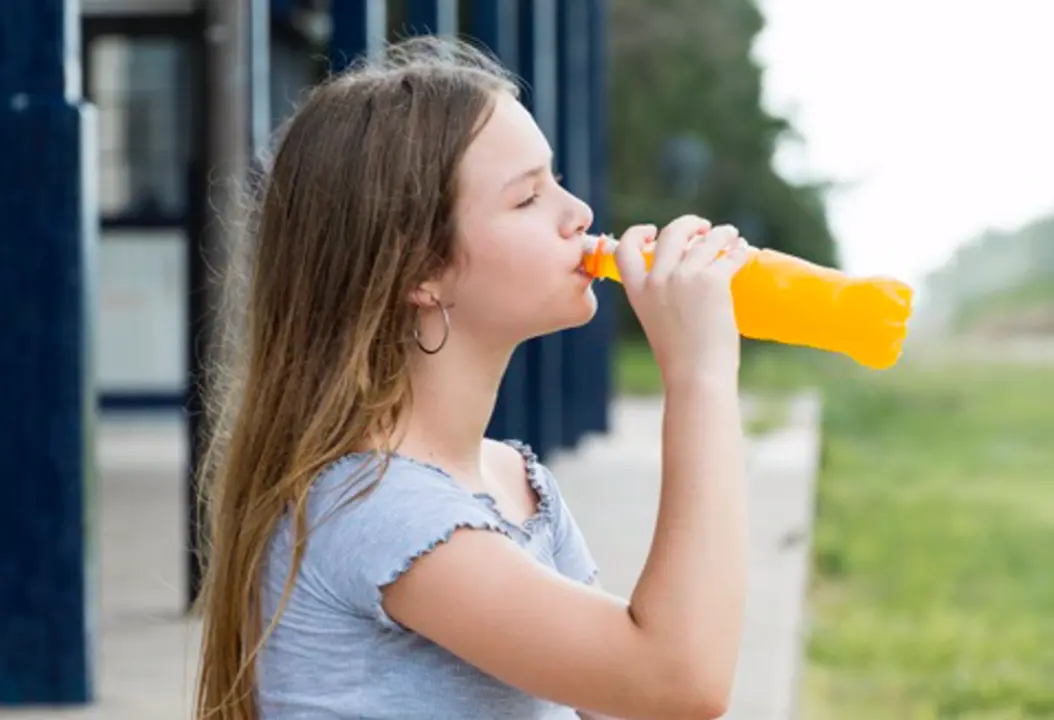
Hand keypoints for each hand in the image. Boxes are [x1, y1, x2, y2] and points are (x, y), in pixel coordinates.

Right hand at [614, 216, 749, 385]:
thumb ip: (661, 294)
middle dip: (689, 224)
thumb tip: (685, 273)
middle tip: (703, 227)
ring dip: (721, 233)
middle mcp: (658, 278)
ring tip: (730, 235)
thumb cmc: (680, 357)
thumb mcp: (656, 319)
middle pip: (671, 233)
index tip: (653, 230)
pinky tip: (742, 249)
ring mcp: (685, 276)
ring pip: (705, 240)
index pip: (626, 249)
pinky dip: (737, 250)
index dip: (637, 233)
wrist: (696, 374)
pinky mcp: (712, 280)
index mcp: (638, 290)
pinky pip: (728, 255)